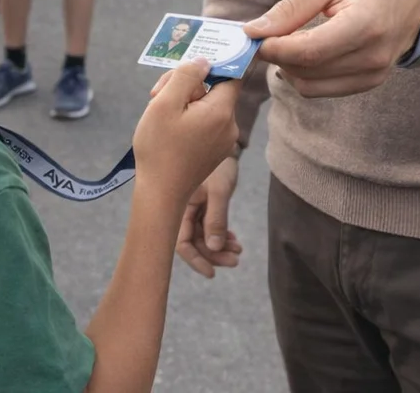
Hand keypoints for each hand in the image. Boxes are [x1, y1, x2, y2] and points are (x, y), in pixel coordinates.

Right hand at [133, 61, 239, 210]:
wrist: (160, 195)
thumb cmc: (159, 147)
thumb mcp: (165, 103)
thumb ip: (185, 75)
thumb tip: (204, 61)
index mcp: (221, 111)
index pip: (232, 74)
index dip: (216, 62)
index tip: (201, 54)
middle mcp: (229, 125)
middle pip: (213, 89)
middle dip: (186, 85)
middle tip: (157, 93)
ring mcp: (224, 140)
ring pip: (207, 105)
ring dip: (184, 101)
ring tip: (158, 112)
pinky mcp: (215, 151)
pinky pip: (206, 122)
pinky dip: (189, 118)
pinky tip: (168, 127)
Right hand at [176, 157, 242, 278]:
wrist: (227, 146)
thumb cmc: (221, 165)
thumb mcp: (219, 191)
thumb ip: (216, 219)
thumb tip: (214, 248)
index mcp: (181, 204)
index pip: (182, 241)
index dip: (195, 259)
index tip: (212, 272)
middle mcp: (184, 208)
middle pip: (195, 241)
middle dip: (213, 254)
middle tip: (235, 259)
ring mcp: (195, 208)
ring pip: (204, 236)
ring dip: (219, 246)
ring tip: (238, 249)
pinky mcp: (205, 205)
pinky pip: (210, 227)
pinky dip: (222, 235)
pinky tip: (235, 239)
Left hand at [246, 0, 419, 98]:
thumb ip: (291, 8)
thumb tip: (254, 30)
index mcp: (364, 26)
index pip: (308, 52)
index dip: (274, 48)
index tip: (253, 36)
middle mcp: (373, 57)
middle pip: (307, 71)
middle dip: (276, 56)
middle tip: (262, 35)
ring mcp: (375, 73)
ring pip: (312, 86)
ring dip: (288, 67)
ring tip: (283, 41)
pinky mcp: (371, 81)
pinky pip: (326, 88)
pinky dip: (306, 74)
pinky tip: (301, 52)